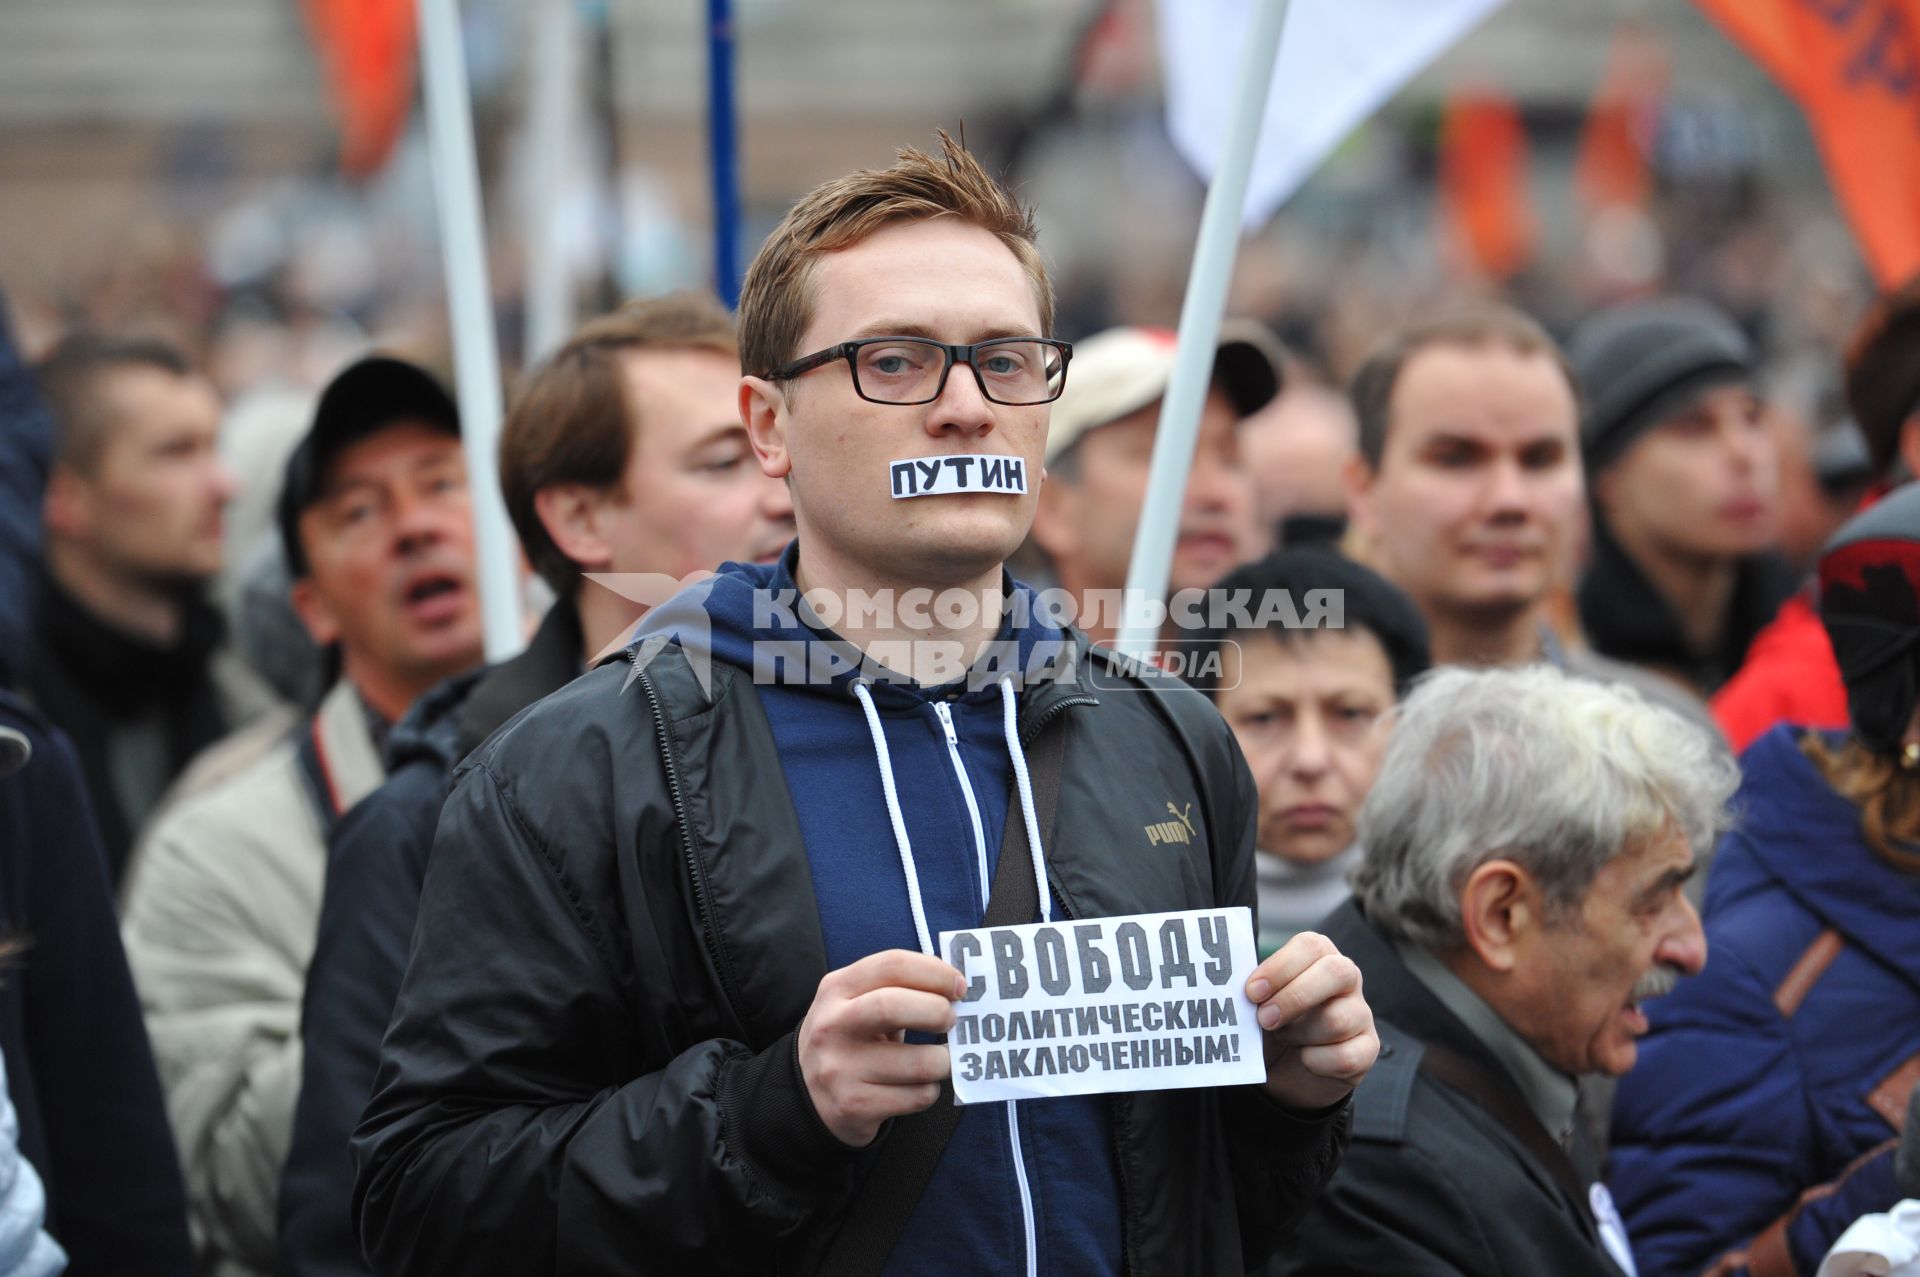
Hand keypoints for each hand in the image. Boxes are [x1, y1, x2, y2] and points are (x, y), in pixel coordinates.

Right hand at [797, 949, 962, 1146]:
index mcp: (837, 988)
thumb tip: (957, 986)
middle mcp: (833, 1025)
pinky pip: (917, 1097)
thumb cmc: (849, 1040)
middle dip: (938, 1011)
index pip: (892, 965)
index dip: (935, 972)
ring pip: (920, 1063)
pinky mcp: (854, 1105)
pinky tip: (917, 1086)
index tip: (959, 986)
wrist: (807, 1098)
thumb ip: (898, 989)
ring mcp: (841, 1068)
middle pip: (894, 1006)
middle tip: (952, 1020)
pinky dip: (929, 1090)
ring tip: (939, 1059)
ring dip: (944, 1061)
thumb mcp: (856, 1003)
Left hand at [1245, 931, 1377, 1111]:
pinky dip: (1316, 1062)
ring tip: (1284, 1038)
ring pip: (1338, 1020)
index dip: (1280, 967)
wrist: (1285, 1070)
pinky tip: (1304, 1059)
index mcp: (1319, 956)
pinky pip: (1346, 1056)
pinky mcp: (1367, 1050)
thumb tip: (1229, 983)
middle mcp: (1347, 978)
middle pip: (1335, 973)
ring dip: (1300, 1034)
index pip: (1310, 946)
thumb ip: (1252, 989)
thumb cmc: (1271, 1022)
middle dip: (1294, 997)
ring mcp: (1361, 1014)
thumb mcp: (1258, 1002)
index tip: (1251, 991)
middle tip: (1264, 1019)